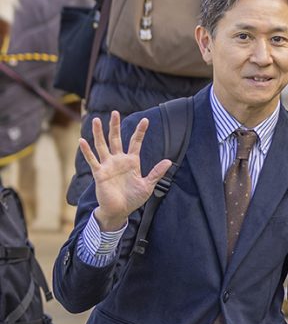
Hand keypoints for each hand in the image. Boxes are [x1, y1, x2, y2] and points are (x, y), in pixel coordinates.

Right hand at [80, 112, 172, 233]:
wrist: (120, 211)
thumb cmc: (133, 199)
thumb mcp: (148, 185)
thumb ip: (156, 173)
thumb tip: (169, 161)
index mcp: (132, 162)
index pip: (135, 143)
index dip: (140, 132)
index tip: (146, 120)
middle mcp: (119, 160)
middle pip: (116, 139)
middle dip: (115, 126)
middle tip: (115, 112)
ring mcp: (108, 166)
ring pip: (102, 146)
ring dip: (98, 133)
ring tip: (95, 120)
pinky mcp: (99, 173)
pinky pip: (92, 160)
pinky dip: (87, 151)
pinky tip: (82, 141)